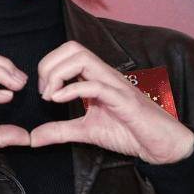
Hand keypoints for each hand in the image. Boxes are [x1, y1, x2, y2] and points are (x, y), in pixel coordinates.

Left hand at [28, 40, 193, 163]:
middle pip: (72, 48)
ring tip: (51, 97)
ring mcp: (114, 84)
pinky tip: (60, 102)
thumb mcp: (85, 131)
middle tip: (44, 93)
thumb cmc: (128, 132)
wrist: (159, 145)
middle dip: (49, 66)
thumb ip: (60, 131)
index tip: (44, 92)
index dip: (49, 66)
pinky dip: (72, 90)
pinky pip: (96, 85)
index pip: (68, 52)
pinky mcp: (123, 100)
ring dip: (58, 74)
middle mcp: (104, 75)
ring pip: (82, 58)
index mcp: (96, 77)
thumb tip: (34, 138)